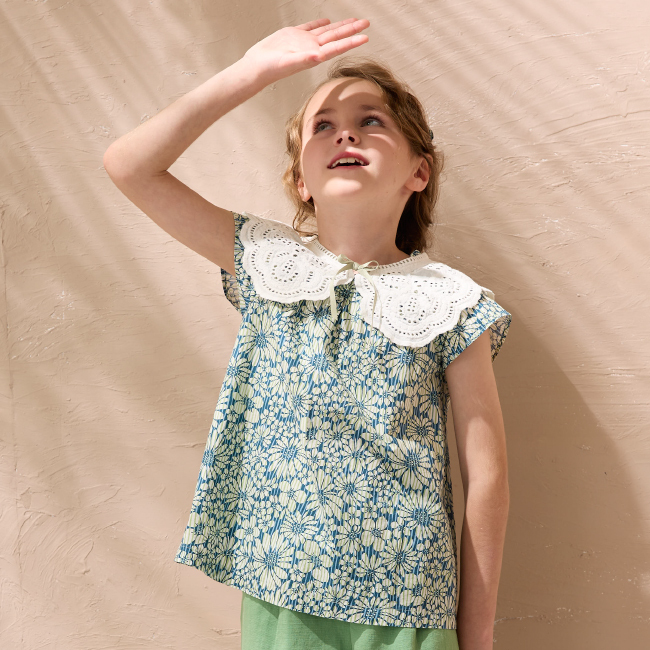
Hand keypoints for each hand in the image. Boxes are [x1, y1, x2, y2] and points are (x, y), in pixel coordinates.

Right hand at [242, 18, 369, 83]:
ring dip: (341, 26)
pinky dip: (320, 23)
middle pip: (337, 37)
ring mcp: (304, 41)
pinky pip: (311, 27)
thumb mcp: (289, 63)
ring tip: (354, 22)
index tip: (365, 37)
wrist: (257, 66)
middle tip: (366, 23)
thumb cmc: (272, 68)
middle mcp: (312, 48)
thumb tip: (318, 56)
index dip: (352, 42)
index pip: (337, 47)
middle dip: (352, 30)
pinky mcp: (294, 35)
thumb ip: (305, 59)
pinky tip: (327, 21)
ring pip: (327, 31)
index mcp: (314, 55)